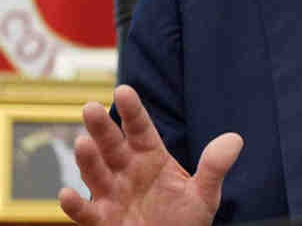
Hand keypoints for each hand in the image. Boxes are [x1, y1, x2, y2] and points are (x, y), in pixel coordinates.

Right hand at [58, 85, 243, 225]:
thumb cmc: (185, 221)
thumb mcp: (205, 195)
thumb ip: (214, 168)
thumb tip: (235, 139)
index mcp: (151, 157)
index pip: (140, 129)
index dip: (132, 111)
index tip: (124, 90)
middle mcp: (126, 171)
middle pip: (112, 145)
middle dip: (101, 127)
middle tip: (90, 106)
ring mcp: (112, 195)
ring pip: (95, 173)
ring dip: (87, 159)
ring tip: (82, 142)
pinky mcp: (102, 221)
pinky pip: (86, 212)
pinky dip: (74, 205)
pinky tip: (66, 193)